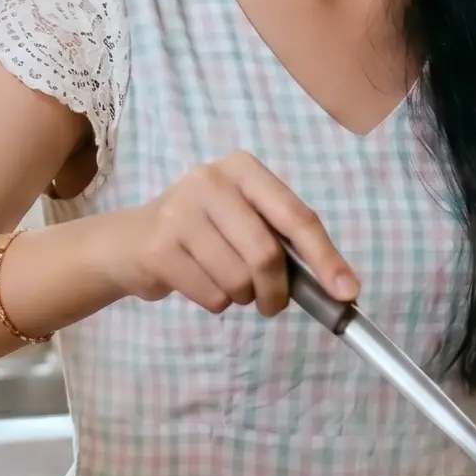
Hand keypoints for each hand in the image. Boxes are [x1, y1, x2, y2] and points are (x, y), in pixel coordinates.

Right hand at [100, 152, 356, 314]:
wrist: (129, 243)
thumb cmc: (202, 233)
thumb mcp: (242, 219)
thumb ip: (283, 240)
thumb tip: (339, 287)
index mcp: (242, 169)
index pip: (295, 216)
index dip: (325, 257)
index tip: (347, 292)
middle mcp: (210, 180)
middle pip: (266, 254)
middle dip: (277, 291)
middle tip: (273, 306)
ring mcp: (180, 212)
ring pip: (239, 280)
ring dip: (242, 297)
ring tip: (224, 283)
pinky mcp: (159, 248)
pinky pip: (212, 296)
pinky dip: (216, 303)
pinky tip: (198, 283)